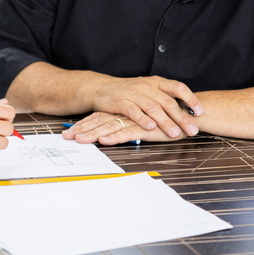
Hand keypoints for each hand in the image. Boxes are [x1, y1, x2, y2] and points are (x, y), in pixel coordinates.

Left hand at [63, 112, 186, 144]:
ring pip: (109, 127)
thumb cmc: (163, 121)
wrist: (187, 115)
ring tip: (80, 140)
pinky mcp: (146, 128)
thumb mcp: (141, 125)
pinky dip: (115, 137)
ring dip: (93, 134)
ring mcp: (135, 121)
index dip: (83, 125)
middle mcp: (126, 115)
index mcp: (123, 113)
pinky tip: (104, 141)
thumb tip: (110, 135)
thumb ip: (127, 127)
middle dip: (81, 130)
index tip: (69, 132)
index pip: (98, 118)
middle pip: (99, 121)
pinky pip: (127, 132)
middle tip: (66, 137)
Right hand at [79, 75, 201, 137]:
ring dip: (165, 122)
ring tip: (175, 133)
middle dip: (182, 117)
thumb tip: (187, 110)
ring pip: (153, 108)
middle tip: (192, 130)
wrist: (101, 88)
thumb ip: (164, 97)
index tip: (200, 112)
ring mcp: (133, 94)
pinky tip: (151, 128)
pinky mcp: (121, 102)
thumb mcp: (148, 89)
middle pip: (168, 102)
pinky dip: (143, 120)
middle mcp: (146, 86)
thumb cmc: (128, 91)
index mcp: (156, 82)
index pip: (178, 87)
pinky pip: (134, 112)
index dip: (190, 99)